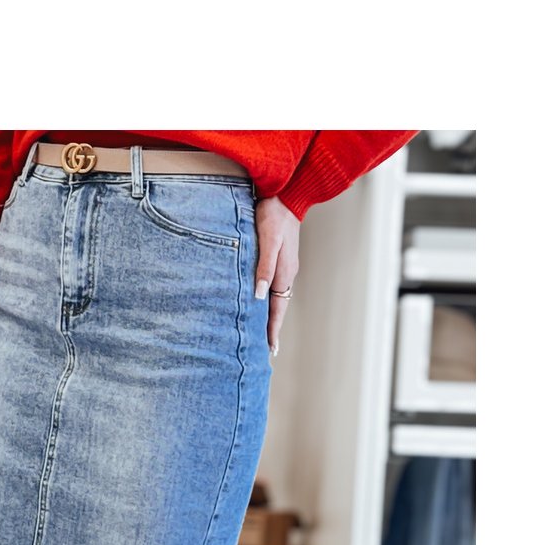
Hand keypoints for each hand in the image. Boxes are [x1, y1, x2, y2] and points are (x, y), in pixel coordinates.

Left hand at [253, 197, 299, 353]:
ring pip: (277, 298)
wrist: (286, 195)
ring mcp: (285, 267)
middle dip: (273, 328)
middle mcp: (286, 273)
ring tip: (263, 332)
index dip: (273, 329)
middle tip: (267, 349)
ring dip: (271, 316)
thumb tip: (258, 295)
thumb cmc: (273, 215)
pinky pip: (274, 286)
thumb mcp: (268, 240)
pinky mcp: (280, 259)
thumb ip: (263, 267)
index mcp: (284, 273)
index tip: (270, 349)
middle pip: (278, 307)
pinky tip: (262, 303)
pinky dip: (269, 300)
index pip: (277, 309)